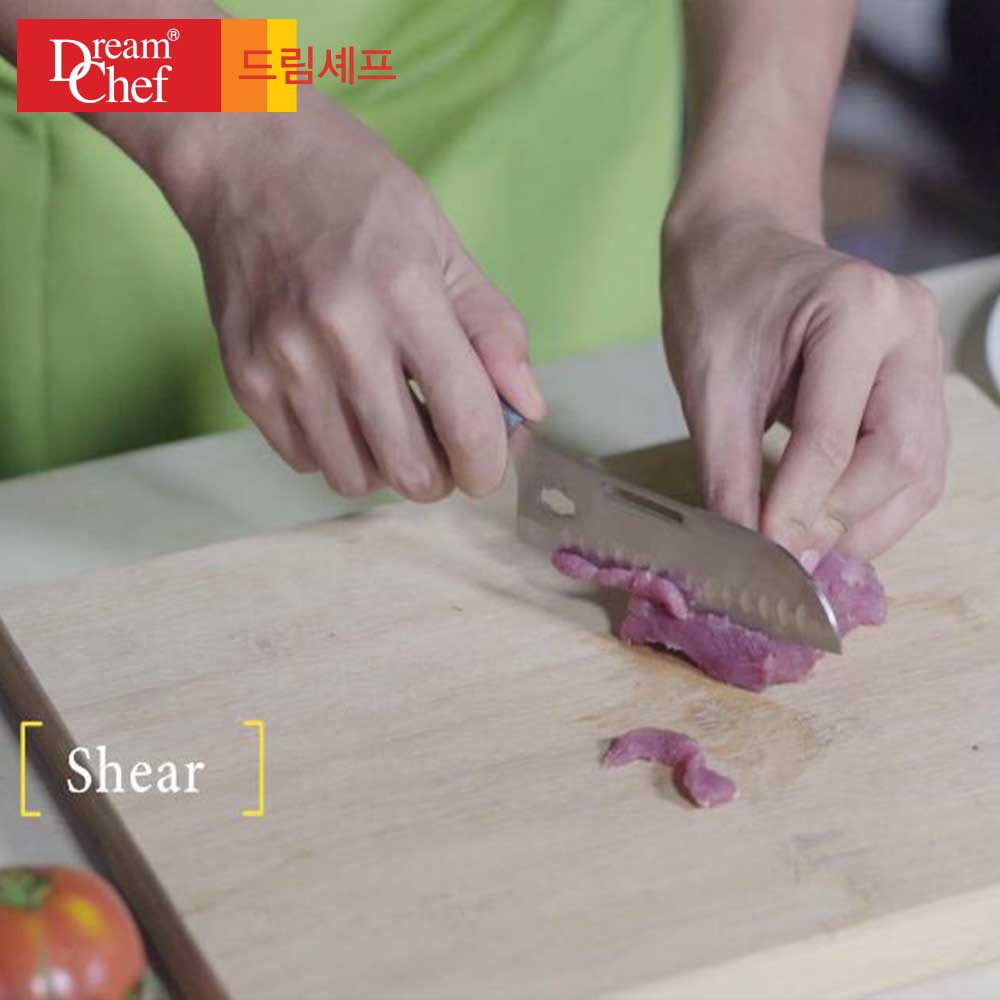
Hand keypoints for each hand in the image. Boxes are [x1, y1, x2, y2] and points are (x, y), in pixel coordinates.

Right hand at [155, 89, 544, 500]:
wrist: (244, 156)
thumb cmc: (353, 192)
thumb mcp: (443, 243)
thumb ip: (493, 331)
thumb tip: (527, 407)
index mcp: (404, 292)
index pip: (466, 420)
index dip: (489, 463)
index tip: (489, 465)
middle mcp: (339, 333)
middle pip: (410, 470)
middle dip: (442, 476)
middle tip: (444, 447)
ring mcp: (283, 360)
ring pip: (353, 478)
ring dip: (385, 467)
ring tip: (390, 423)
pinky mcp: (243, 377)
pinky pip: (303, 459)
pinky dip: (334, 450)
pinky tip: (342, 407)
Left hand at [660, 209, 947, 562]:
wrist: (740, 242)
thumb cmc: (718, 296)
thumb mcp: (709, 385)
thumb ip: (728, 470)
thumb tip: (744, 549)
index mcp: (857, 311)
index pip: (834, 438)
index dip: (798, 509)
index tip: (764, 557)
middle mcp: (911, 330)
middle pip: (898, 458)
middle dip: (841, 521)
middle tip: (789, 563)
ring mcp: (925, 357)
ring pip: (919, 470)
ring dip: (866, 526)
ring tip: (810, 559)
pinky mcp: (918, 384)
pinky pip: (914, 463)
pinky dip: (875, 507)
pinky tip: (831, 531)